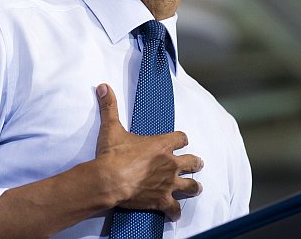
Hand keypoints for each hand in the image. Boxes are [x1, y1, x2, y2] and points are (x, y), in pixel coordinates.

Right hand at [95, 83, 203, 220]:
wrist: (110, 179)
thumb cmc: (113, 154)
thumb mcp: (111, 127)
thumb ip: (109, 106)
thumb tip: (103, 87)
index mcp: (162, 144)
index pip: (181, 138)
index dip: (182, 139)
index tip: (181, 141)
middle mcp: (170, 163)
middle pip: (192, 162)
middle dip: (195, 163)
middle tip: (197, 163)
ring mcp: (168, 183)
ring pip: (190, 186)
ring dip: (193, 187)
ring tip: (196, 188)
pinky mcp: (162, 200)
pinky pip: (174, 208)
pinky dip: (175, 211)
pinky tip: (174, 213)